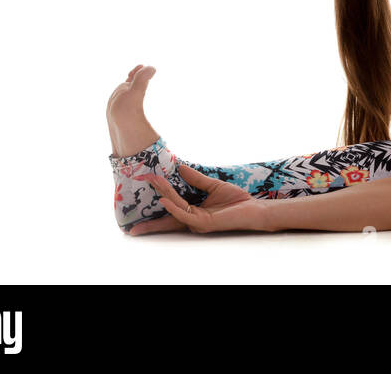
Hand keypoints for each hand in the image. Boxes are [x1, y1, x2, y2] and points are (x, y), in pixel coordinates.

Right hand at [143, 165, 269, 232]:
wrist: (253, 208)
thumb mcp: (213, 186)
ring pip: (175, 208)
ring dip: (163, 194)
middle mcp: (192, 218)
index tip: (146, 181)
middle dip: (151, 207)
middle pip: (167, 211)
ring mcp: (197, 222)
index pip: (171, 204)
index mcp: (193, 211)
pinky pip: (184, 215)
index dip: (158, 193)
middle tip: (137, 191)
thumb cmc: (235, 200)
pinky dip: (173, 207)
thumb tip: (180, 167)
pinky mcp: (203, 223)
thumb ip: (196, 179)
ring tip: (153, 181)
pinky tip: (164, 200)